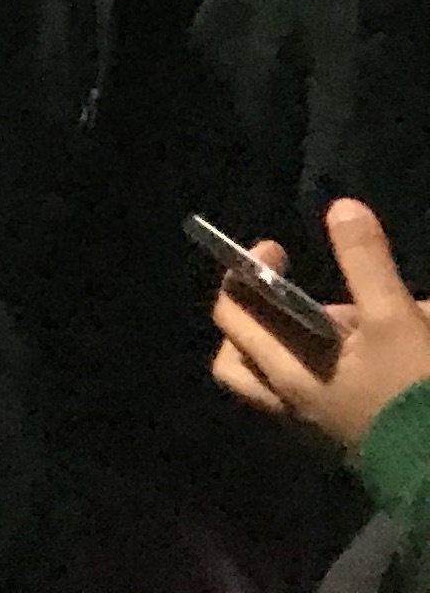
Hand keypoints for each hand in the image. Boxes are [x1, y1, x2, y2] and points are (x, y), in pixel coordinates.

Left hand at [213, 201, 429, 451]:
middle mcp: (291, 403)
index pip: (233, 315)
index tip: (275, 249)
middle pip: (247, 350)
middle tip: (295, 285)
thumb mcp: (394, 322)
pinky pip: (326, 391)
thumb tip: (343, 208)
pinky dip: (340, 363)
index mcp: (287, 374)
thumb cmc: (413, 397)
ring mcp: (317, 425)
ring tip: (358, 316)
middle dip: (268, 309)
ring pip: (289, 371)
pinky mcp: (348, 437)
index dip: (242, 273)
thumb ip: (366, 264)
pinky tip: (390, 341)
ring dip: (313, 337)